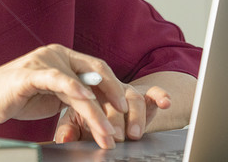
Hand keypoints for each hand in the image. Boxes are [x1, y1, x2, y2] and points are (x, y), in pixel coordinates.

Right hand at [0, 44, 126, 149]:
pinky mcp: (30, 74)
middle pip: (94, 71)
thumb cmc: (18, 98)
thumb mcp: (53, 96)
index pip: (96, 68)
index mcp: (62, 56)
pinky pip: (57, 79)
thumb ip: (74, 95)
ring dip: (96, 112)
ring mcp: (42, 61)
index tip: (125, 109)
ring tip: (106, 132)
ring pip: (79, 85)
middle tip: (124, 118)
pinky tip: (87, 101)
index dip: (114, 87)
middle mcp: (55, 53)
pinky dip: (74, 89)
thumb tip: (101, 106)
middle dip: (114, 96)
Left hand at [54, 82, 170, 143]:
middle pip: (113, 98)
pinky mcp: (145, 95)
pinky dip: (160, 95)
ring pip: (134, 97)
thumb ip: (69, 130)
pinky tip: (165, 103)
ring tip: (133, 134)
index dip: (95, 113)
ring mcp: (127, 91)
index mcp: (88, 90)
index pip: (91, 95)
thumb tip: (63, 138)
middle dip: (116, 119)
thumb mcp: (76, 123)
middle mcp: (109, 89)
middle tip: (116, 136)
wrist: (107, 111)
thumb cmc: (89, 117)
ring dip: (136, 116)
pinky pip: (154, 92)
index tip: (99, 131)